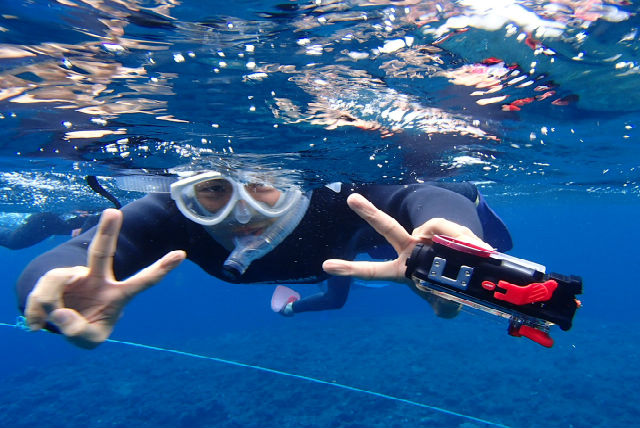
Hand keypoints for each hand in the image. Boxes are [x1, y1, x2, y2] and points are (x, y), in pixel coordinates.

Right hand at [25, 209, 185, 348]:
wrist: (62, 323)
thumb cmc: (86, 327)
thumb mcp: (88, 338)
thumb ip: (79, 331)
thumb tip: (61, 313)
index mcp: (118, 295)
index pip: (143, 281)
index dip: (161, 269)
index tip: (182, 254)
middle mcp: (98, 279)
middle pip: (102, 252)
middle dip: (108, 232)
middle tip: (114, 212)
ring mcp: (76, 276)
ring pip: (57, 281)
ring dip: (47, 304)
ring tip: (44, 325)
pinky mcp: (55, 279)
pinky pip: (41, 292)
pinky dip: (35, 311)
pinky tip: (36, 325)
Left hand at [322, 193, 489, 316]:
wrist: (481, 277)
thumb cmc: (454, 291)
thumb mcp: (445, 306)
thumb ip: (441, 309)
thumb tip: (443, 309)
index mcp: (403, 270)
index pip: (374, 271)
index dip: (351, 269)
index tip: (326, 266)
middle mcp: (410, 249)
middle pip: (388, 228)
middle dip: (369, 212)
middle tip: (351, 199)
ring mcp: (426, 237)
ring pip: (425, 230)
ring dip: (444, 244)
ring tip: (459, 257)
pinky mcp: (446, 229)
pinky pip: (444, 228)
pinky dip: (454, 237)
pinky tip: (467, 246)